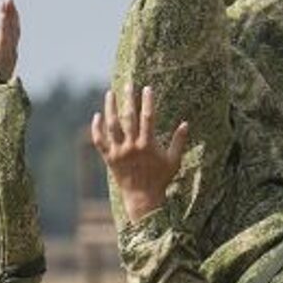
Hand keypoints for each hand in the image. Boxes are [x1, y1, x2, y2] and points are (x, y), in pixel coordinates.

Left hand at [90, 85, 189, 223]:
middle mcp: (131, 146)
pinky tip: (97, 116)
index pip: (148, 117)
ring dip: (110, 108)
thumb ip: (179, 142)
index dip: (147, 101)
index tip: (147, 88)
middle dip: (128, 98)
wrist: (142, 198)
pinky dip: (96, 128)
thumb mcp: (173, 161)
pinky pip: (99, 140)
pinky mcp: (109, 158)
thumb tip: (185, 123)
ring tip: (110, 93)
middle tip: (128, 84)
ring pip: (111, 125)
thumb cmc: (160, 180)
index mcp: (148, 145)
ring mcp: (118, 152)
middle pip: (128, 117)